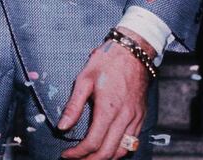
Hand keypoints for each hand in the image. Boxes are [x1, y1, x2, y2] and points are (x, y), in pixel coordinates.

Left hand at [58, 28, 152, 159]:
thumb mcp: (84, 79)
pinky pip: (131, 143)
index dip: (78, 153)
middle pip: (108, 152)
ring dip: (105, 158)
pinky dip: (119, 152)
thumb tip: (62, 126)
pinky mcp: (140, 117)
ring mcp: (135, 119)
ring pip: (122, 152)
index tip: (66, 154)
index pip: (93, 142)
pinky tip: (108, 149)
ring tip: (89, 157)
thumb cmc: (106, 63)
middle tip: (75, 159)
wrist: (133, 53)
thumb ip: (73, 105)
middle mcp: (124, 118)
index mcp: (108, 109)